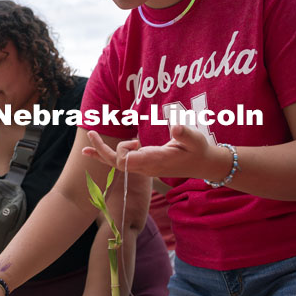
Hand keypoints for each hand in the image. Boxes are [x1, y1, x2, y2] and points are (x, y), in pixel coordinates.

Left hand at [83, 126, 226, 180]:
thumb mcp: (196, 139)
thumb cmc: (199, 150)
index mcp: (155, 161)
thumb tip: (176, 127)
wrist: (204, 165)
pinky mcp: (144, 164)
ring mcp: (144, 167)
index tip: (135, 140)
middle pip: (116, 164)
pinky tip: (94, 151)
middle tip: (91, 132)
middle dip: (102, 149)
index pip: (126, 162)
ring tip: (91, 135)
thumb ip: (185, 134)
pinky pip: (122, 163)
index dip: (123, 151)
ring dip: (101, 151)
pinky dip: (106, 156)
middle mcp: (146, 167)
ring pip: (116, 164)